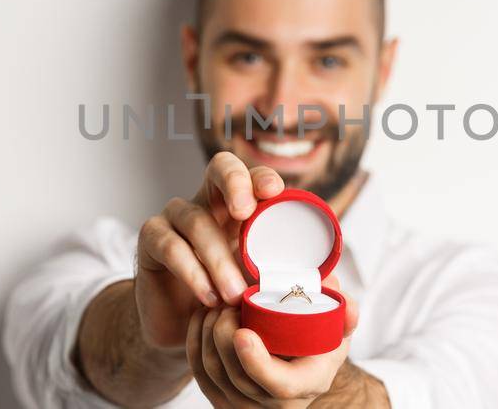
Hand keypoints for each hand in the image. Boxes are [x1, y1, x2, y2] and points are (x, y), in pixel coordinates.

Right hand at [135, 151, 285, 347]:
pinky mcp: (150, 242)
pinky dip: (191, 271)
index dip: (260, 177)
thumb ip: (300, 293)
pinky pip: (169, 245)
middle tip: (244, 212)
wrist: (181, 329)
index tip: (274, 191)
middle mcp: (208, 203)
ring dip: (217, 257)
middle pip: (219, 168)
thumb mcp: (265, 294)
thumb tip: (347, 305)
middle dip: (235, 183)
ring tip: (236, 294)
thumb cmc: (229, 302)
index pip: (251, 176)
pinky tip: (208, 297)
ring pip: (195, 219)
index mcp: (239, 208)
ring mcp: (175, 219)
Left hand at [186, 276, 359, 408]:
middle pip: (237, 377)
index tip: (243, 332)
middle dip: (224, 335)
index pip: (279, 386)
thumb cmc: (317, 345)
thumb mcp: (337, 330)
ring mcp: (244, 405)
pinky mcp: (221, 397)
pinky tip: (203, 315)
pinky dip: (195, 339)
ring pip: (213, 372)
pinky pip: (199, 371)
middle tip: (229, 300)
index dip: (257, 362)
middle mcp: (275, 404)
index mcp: (307, 384)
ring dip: (208, 333)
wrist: (298, 369)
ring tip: (218, 303)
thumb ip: (343, 310)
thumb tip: (336, 287)